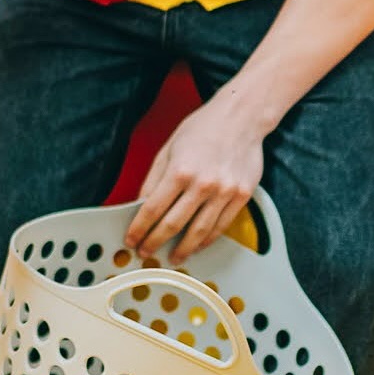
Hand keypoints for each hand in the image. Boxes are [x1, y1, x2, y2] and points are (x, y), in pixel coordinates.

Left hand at [124, 96, 264, 262]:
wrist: (241, 117)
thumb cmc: (203, 128)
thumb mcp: (169, 148)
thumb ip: (153, 179)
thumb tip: (140, 206)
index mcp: (179, 170)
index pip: (152, 209)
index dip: (139, 229)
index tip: (131, 239)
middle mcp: (202, 184)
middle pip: (172, 225)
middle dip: (155, 242)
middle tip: (145, 252)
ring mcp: (224, 192)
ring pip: (199, 232)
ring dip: (183, 249)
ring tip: (172, 257)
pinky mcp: (241, 196)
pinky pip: (221, 226)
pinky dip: (207, 240)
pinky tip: (196, 245)